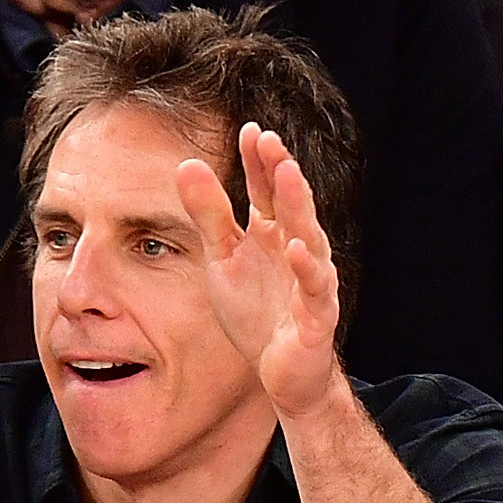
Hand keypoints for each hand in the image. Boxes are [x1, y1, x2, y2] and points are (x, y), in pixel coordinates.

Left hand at [181, 123, 343, 423]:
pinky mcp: (316, 315)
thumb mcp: (223, 258)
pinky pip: (314, 288)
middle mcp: (298, 249)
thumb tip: (186, 164)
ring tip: (287, 174)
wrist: (281, 371)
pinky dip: (307, 268)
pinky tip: (296, 249)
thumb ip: (209, 214)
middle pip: (290, 204)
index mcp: (273, 234)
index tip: (248, 130)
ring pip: (309, 236)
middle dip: (280, 171)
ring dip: (298, 206)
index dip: (259, 162)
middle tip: (268, 140)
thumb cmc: (256, 311)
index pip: (267, 190)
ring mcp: (311, 280)